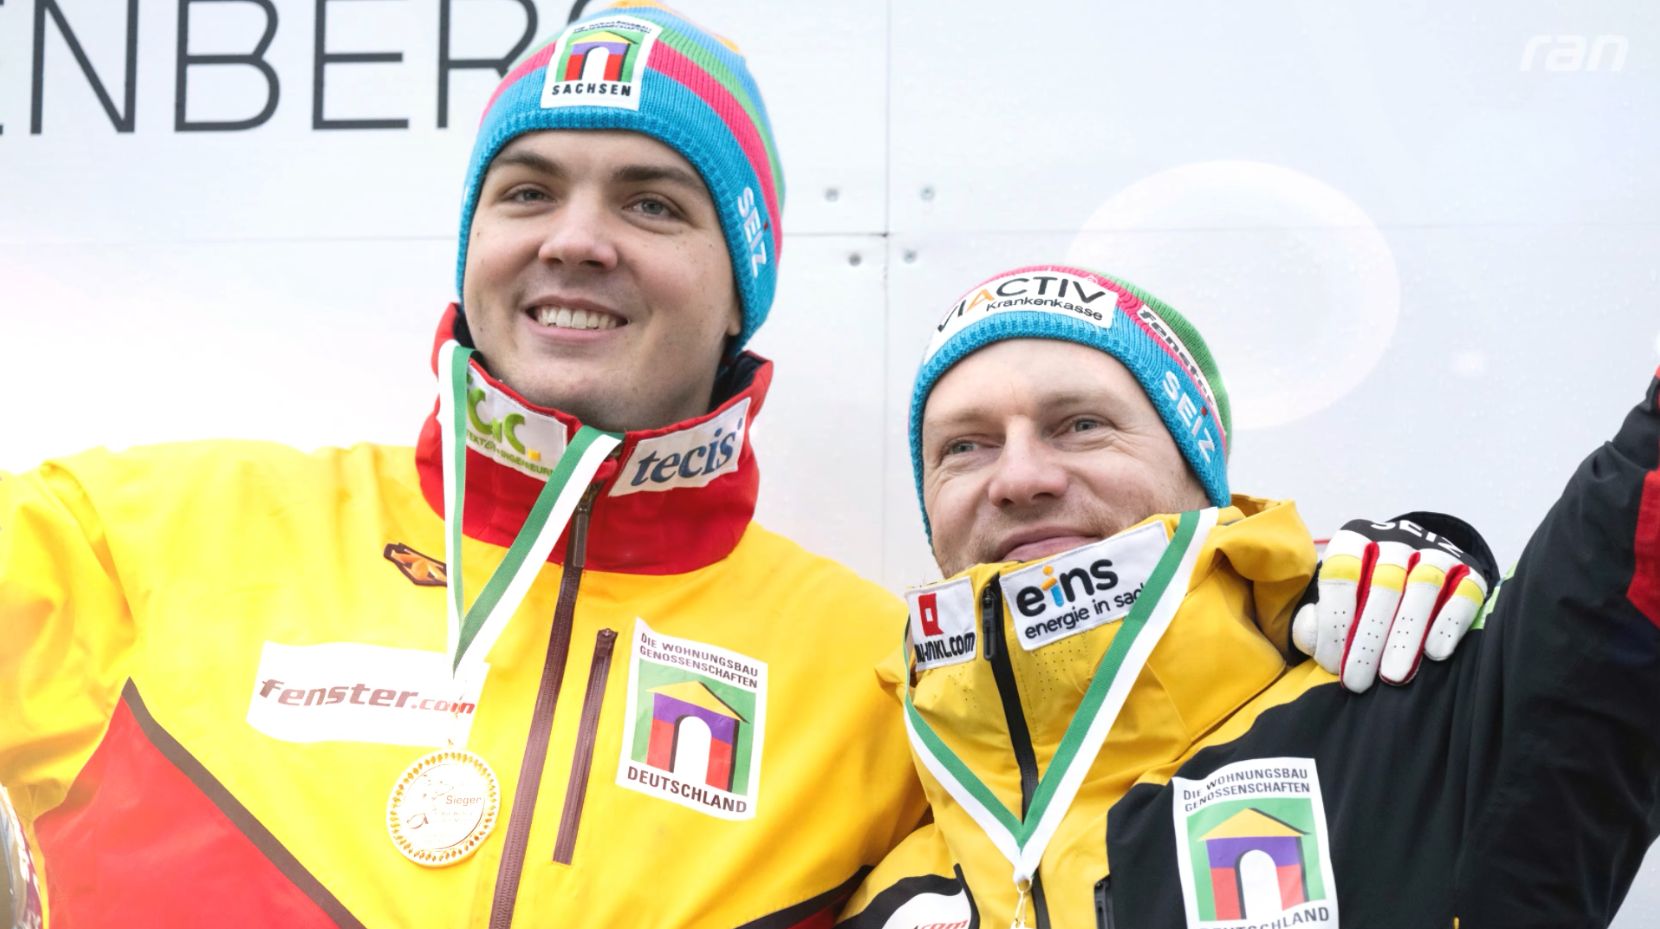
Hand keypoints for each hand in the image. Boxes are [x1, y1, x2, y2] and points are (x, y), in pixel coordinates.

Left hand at [1292, 513, 1497, 691]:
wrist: (1417, 566)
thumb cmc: (1363, 593)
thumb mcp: (1335, 599)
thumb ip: (1316, 619)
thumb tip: (1312, 638)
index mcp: (1353, 540)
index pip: (1340, 575)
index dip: (1335, 622)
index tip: (1332, 664)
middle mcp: (1394, 540)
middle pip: (1382, 586)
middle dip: (1368, 638)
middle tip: (1358, 681)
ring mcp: (1434, 551)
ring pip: (1423, 589)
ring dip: (1406, 636)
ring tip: (1394, 675)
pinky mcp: (1469, 568)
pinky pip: (1464, 593)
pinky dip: (1449, 623)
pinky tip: (1435, 653)